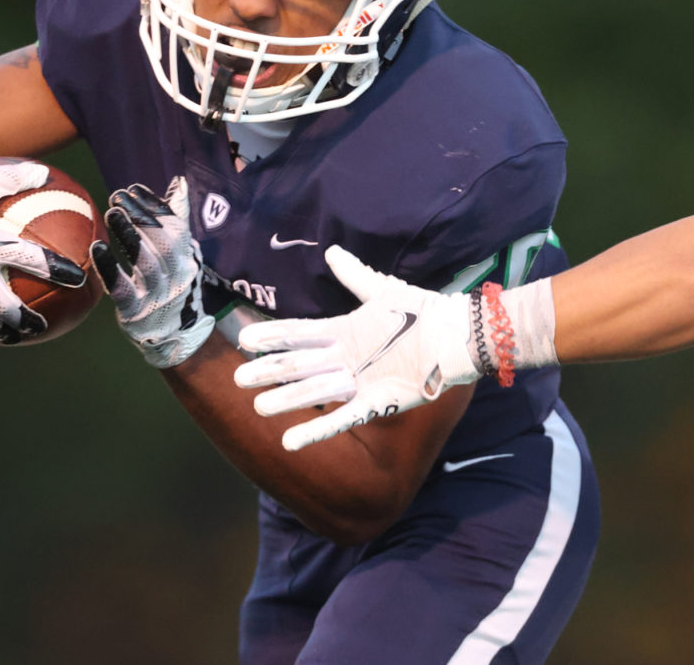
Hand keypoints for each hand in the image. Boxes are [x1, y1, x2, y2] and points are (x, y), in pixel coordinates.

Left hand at [90, 177, 213, 368]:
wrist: (175, 337)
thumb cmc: (172, 287)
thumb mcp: (181, 255)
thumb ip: (177, 221)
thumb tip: (180, 183)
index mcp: (187, 259)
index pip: (175, 228)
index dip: (155, 206)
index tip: (134, 188)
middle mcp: (177, 276)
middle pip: (163, 243)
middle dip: (141, 217)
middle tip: (118, 196)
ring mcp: (158, 295)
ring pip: (146, 263)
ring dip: (128, 235)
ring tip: (111, 212)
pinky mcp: (137, 312)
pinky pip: (122, 288)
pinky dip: (110, 268)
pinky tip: (97, 248)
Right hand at [235, 246, 479, 450]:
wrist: (453, 337)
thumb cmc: (422, 312)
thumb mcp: (383, 291)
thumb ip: (355, 275)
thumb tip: (331, 251)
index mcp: (344, 332)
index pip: (300, 333)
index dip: (273, 335)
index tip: (244, 337)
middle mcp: (345, 360)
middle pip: (300, 365)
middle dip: (270, 370)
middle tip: (239, 376)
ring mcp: (358, 383)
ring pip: (314, 392)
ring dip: (287, 400)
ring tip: (259, 406)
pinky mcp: (375, 404)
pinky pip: (342, 419)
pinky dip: (316, 430)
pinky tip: (290, 441)